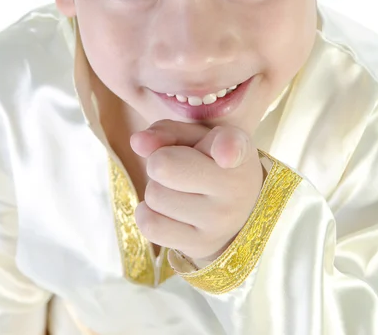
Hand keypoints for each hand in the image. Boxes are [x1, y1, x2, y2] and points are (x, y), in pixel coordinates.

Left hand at [130, 119, 263, 266]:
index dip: (227, 148)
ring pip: (154, 196)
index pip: (232, 147)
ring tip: (177, 189)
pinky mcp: (202, 245)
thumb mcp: (196, 137)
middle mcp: (234, 188)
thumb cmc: (210, 161)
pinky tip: (165, 209)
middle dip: (158, 162)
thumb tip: (137, 142)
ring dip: (156, 189)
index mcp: (236, 150)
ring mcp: (220, 222)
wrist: (240, 208)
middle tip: (176, 165)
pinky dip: (147, 213)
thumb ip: (166, 132)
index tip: (225, 154)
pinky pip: (150, 226)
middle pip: (163, 166)